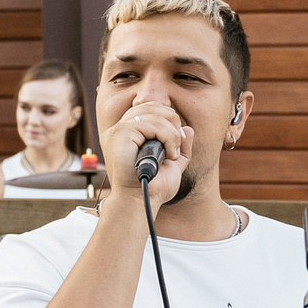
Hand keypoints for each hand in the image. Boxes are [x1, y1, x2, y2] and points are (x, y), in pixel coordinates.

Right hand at [100, 91, 190, 213]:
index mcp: (128, 133)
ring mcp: (118, 130)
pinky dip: (167, 137)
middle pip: (153, 106)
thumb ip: (180, 147)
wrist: (141, 201)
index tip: (178, 141)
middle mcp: (120, 128)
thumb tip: (189, 129)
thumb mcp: (173, 165)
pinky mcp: (120, 133)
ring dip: (172, 133)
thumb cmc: (152, 188)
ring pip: (154, 114)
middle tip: (178, 145)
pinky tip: (169, 154)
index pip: (150, 109)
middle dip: (173, 122)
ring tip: (174, 152)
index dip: (169, 119)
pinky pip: (151, 124)